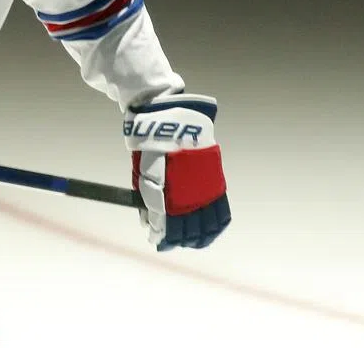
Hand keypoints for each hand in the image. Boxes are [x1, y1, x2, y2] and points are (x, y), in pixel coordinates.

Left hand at [124, 93, 230, 250]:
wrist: (173, 120)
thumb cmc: (151, 146)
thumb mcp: (142, 173)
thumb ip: (148, 199)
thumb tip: (149, 222)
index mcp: (168, 193)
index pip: (167, 225)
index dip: (162, 236)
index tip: (156, 241)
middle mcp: (190, 195)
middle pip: (187, 229)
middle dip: (178, 239)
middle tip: (170, 242)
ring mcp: (206, 190)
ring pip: (207, 225)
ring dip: (198, 237)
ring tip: (190, 242)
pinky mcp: (216, 184)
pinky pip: (221, 212)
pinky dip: (216, 226)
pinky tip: (209, 232)